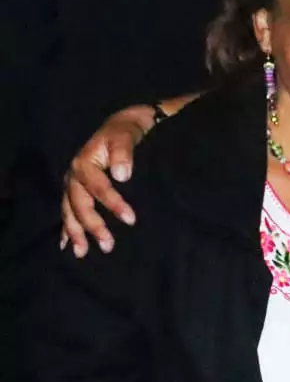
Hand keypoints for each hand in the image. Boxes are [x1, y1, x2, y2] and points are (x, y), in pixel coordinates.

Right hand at [60, 104, 154, 256]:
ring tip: (83, 253)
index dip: (113, 204)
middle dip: (92, 226)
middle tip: (108, 245)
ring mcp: (72, 184)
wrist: (117, 127)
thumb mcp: (125, 137)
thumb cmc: (123, 133)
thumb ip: (124, 153)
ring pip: (70, 212)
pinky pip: (68, 212)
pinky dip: (67, 228)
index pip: (98, 188)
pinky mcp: (75, 190)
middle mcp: (73, 176)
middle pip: (80, 205)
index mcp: (84, 164)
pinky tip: (67, 244)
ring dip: (77, 233)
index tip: (131, 219)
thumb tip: (122, 175)